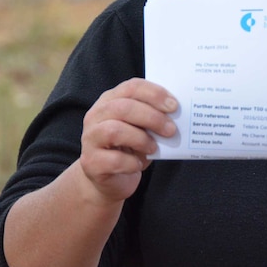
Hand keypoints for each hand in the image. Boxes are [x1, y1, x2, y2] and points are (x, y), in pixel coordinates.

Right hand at [79, 78, 177, 203]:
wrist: (110, 179)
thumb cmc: (129, 148)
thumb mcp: (141, 128)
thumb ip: (151, 118)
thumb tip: (176, 115)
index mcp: (110, 100)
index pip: (131, 87)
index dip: (154, 94)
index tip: (174, 106)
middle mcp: (96, 115)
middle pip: (123, 107)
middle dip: (152, 117)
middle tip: (171, 129)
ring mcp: (90, 138)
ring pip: (115, 130)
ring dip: (141, 139)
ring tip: (153, 148)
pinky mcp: (91, 162)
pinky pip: (114, 160)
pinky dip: (132, 163)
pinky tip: (139, 165)